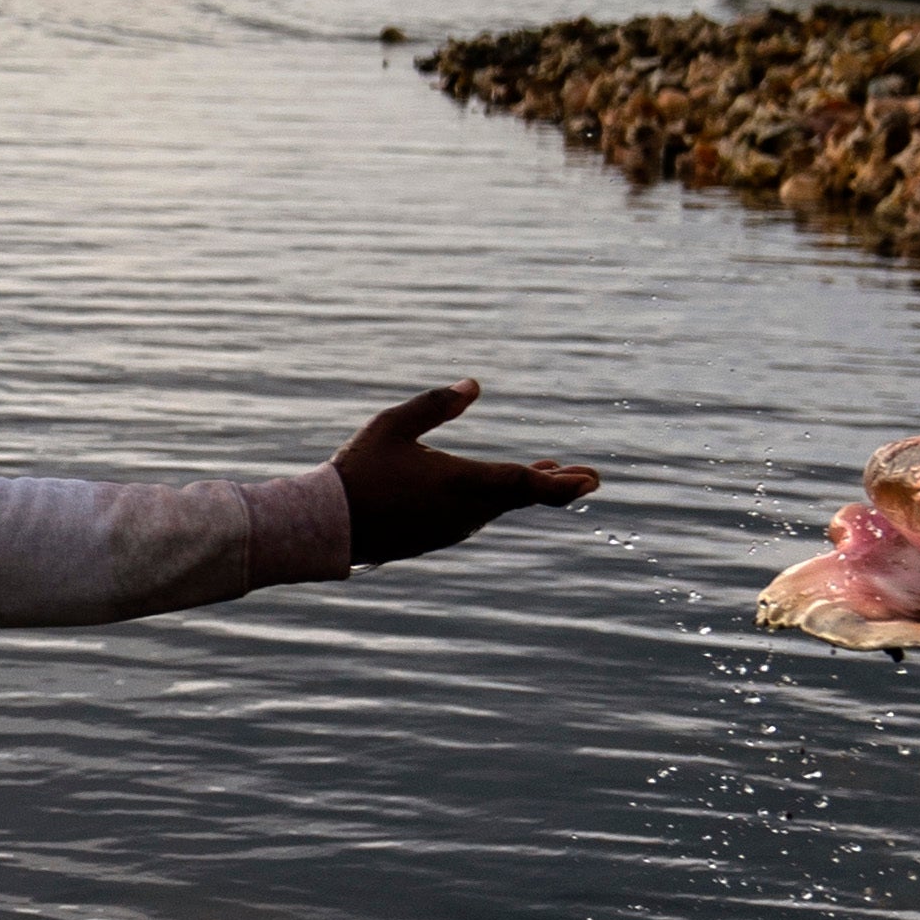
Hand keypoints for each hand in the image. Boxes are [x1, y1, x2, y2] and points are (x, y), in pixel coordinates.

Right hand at [333, 379, 601, 562]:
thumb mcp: (392, 425)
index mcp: (460, 482)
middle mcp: (465, 511)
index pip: (522, 483)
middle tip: (591, 479)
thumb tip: (473, 384)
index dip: (560, 483)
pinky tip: (502, 489)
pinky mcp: (440, 535)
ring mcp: (454, 527)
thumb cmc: (359, 471)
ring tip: (552, 474)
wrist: (329, 526)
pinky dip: (500, 498)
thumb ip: (435, 405)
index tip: (591, 480)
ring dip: (527, 489)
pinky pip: (479, 513)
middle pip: (522, 497)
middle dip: (558, 486)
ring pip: (500, 505)